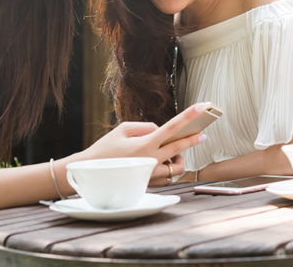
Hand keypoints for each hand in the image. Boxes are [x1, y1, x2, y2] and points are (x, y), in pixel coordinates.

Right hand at [82, 103, 208, 182]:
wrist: (90, 173)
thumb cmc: (105, 149)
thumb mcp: (122, 129)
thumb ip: (146, 126)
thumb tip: (161, 130)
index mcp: (145, 144)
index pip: (172, 127)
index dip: (189, 116)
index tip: (202, 107)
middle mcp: (151, 160)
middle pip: (180, 148)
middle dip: (192, 139)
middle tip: (201, 134)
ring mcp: (151, 175)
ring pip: (177, 167)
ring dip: (178, 158)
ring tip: (171, 154)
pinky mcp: (149, 185)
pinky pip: (168, 178)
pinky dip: (168, 170)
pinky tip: (161, 164)